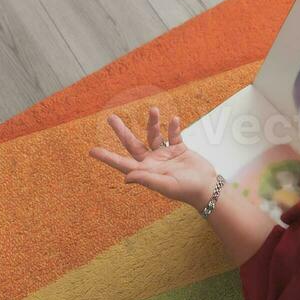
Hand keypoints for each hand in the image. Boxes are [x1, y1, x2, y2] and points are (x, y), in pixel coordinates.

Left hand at [88, 107, 219, 208]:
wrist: (208, 187)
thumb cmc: (186, 190)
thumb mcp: (165, 185)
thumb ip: (146, 179)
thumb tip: (126, 177)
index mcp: (146, 172)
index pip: (122, 163)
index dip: (107, 157)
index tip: (92, 151)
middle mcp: (153, 162)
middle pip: (133, 144)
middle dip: (122, 131)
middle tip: (111, 118)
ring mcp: (165, 155)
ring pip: (154, 135)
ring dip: (153, 122)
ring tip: (154, 110)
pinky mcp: (179, 149)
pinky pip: (173, 134)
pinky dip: (173, 127)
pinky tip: (174, 120)